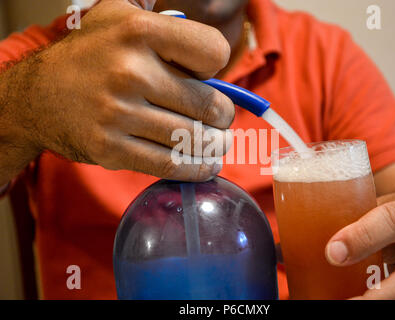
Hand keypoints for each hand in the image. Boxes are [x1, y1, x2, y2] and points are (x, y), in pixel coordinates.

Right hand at [2, 0, 233, 181]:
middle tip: (223, 120)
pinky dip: (196, 169)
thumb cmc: (91, 55)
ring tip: (220, 144)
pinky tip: (206, 165)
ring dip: (216, 146)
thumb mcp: (120, 16)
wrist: (37, 95)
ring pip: (194, 139)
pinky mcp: (111, 149)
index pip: (213, 52)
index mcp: (139, 32)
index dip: (218, 66)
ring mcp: (119, 114)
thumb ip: (165, 21)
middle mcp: (130, 72)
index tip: (207, 76)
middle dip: (225, 117)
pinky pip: (169, 165)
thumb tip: (211, 47)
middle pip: (209, 105)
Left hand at [325, 192, 394, 298]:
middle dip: (376, 295)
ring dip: (383, 304)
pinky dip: (393, 306)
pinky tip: (366, 302)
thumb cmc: (393, 217)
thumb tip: (308, 248)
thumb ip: (354, 222)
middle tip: (345, 303)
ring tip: (351, 305)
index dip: (362, 238)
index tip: (333, 253)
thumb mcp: (380, 209)